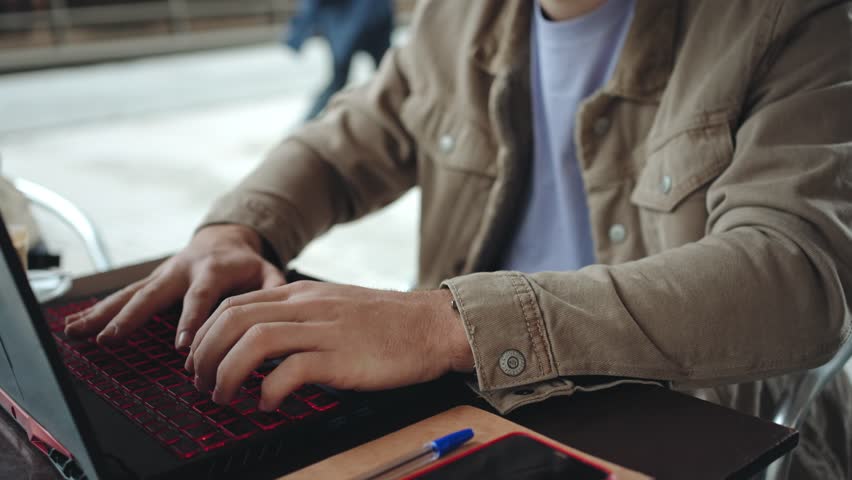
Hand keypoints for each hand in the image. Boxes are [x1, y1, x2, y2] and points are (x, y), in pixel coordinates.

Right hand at [64, 224, 285, 349]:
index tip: (182, 347)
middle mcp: (180, 271)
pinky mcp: (150, 282)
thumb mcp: (267, 272)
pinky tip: (74, 328)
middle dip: (131, 318)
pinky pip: (121, 297)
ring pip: (129, 294)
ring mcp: (161, 276)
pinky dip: (97, 312)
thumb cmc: (247, 264)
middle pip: (152, 294)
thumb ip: (273, 288)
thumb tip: (274, 309)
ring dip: (102, 314)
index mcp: (212, 270)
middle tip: (110, 339)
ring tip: (77, 332)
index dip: (191, 320)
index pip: (201, 297)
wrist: (225, 239)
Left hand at [185, 282, 473, 410]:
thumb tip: (263, 339)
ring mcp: (324, 330)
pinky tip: (266, 404)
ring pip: (254, 341)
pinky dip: (268, 390)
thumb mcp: (336, 306)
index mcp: (303, 294)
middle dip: (206, 354)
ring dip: (227, 372)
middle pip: (235, 319)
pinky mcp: (342, 357)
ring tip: (224, 397)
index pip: (236, 303)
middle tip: (202, 383)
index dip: (207, 334)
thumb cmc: (388, 323)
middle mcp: (308, 306)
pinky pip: (291, 370)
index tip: (200, 360)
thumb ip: (301, 315)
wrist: (433, 325)